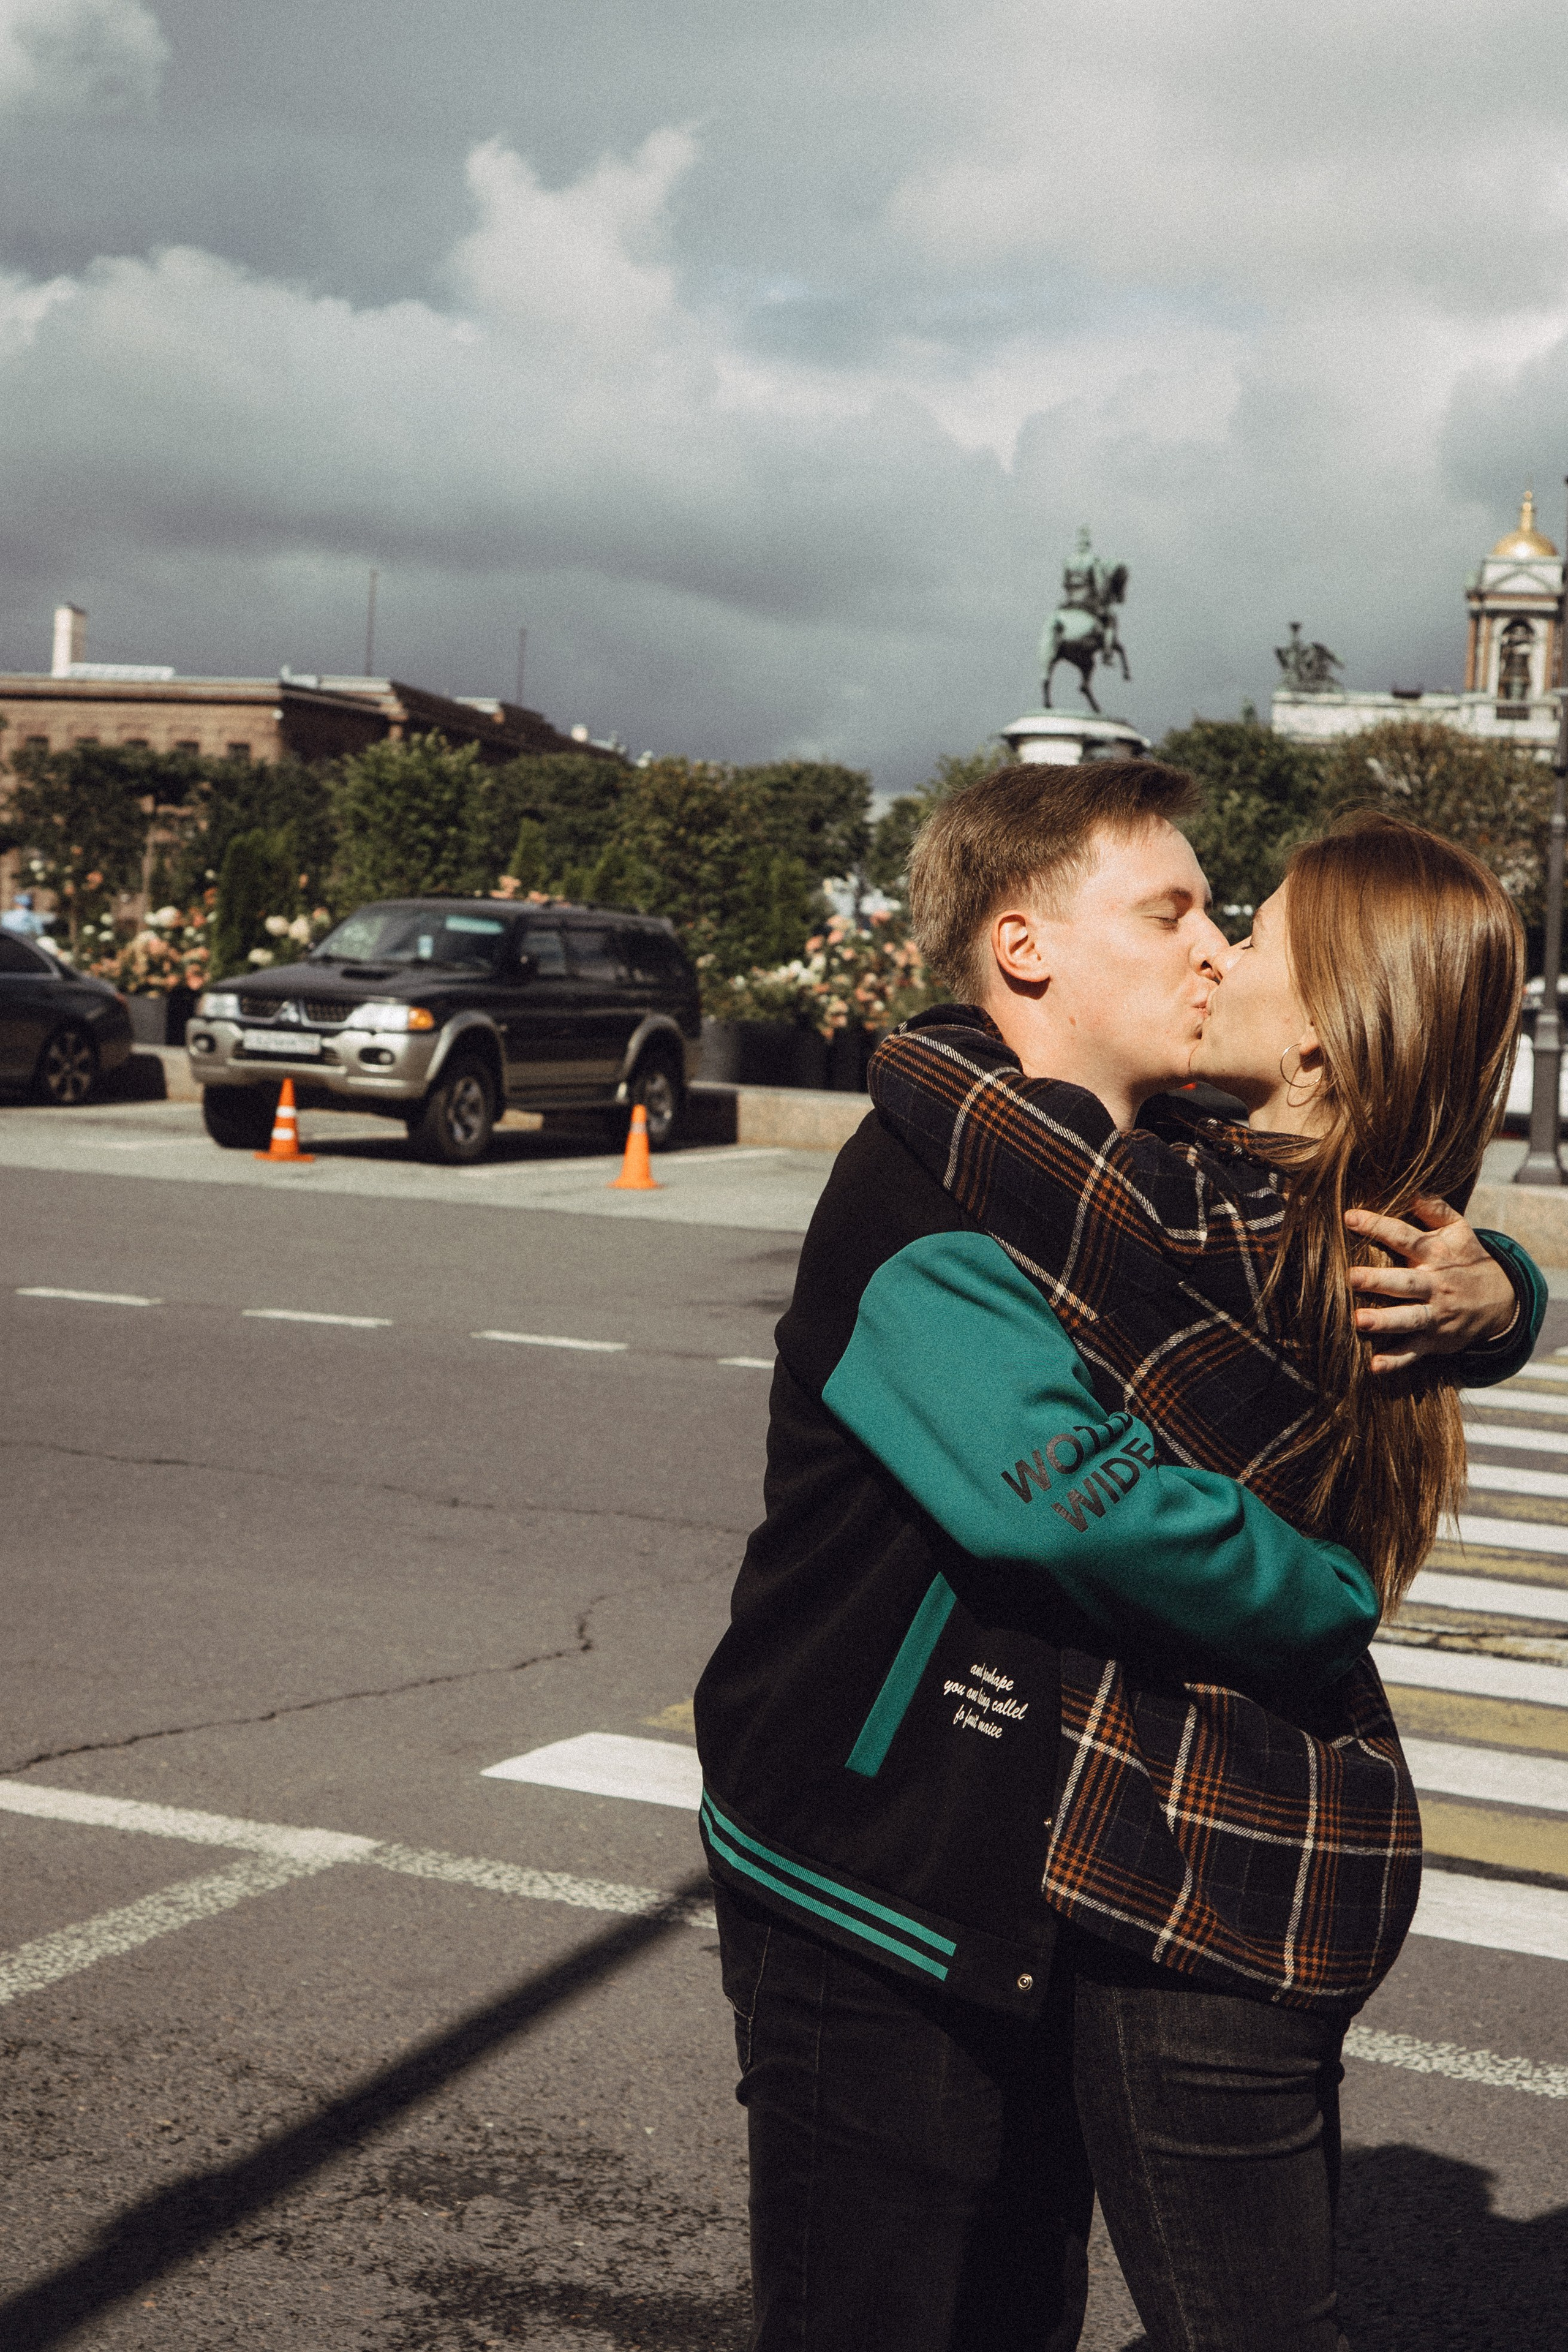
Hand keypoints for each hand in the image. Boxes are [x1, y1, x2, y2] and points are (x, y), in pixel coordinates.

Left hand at [1344, 1195, 1518, 1373]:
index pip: (1404, 1237)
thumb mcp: (1460, 1231)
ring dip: (1385, 1321)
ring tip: (1359, 1321)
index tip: (1349, 1217)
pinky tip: (1374, 1366)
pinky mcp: (1435, 1340)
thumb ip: (1436, 1209)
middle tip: (1351, 1277)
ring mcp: (1436, 1314)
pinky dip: (1396, 1361)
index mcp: (1436, 1254)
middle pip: (1404, 1282)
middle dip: (1378, 1279)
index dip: (1378, 1226)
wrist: (1501, 1300)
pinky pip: (1414, 1351)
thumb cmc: (1468, 1260)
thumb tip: (1413, 1191)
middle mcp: (1435, 1284)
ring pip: (1408, 1318)